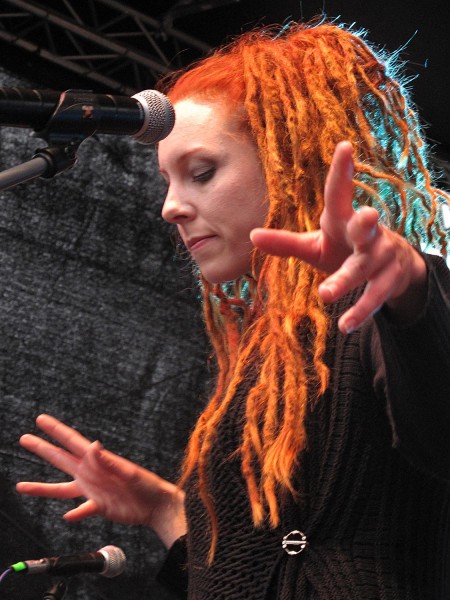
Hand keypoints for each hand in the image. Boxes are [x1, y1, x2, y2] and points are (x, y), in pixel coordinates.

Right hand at [16, 414, 185, 548]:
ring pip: (62, 489)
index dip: (56, 430)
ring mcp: (94, 490)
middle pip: (61, 459)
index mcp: (98, 461)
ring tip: (21, 486)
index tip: (40, 419)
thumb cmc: (148, 485)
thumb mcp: (129, 472)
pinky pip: (82, 510)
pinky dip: (75, 513)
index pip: (72, 441)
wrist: (158, 505)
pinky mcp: (99, 506)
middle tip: (24, 438)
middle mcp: (91, 474)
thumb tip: (93, 445)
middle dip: (42, 448)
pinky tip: (67, 516)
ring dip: (42, 488)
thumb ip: (108, 461)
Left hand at [251, 141, 426, 332]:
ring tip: (325, 294)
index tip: (345, 146)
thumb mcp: (314, 245)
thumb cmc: (343, 248)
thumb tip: (251, 234)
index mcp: (343, 219)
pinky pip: (375, 296)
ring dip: (346, 280)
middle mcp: (367, 233)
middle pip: (367, 226)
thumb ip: (286, 243)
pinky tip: (345, 325)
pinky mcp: (388, 281)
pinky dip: (360, 311)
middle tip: (366, 216)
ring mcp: (380, 256)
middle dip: (366, 222)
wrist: (390, 268)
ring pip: (365, 268)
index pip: (341, 193)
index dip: (343, 171)